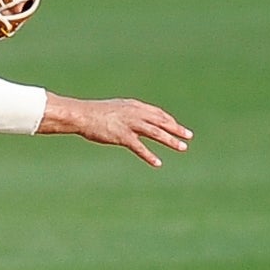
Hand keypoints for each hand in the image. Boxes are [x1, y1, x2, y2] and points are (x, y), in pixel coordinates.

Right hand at [37, 93, 192, 167]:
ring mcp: (129, 124)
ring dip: (170, 140)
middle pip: (160, 121)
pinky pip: (139, 147)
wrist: (80, 115)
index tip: (177, 127)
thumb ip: (125, 114)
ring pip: (155, 132)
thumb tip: (131, 119)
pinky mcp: (122, 136)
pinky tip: (158, 163)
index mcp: (132, 106)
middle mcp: (134, 113)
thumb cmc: (93, 113)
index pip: (156, 113)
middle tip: (189, 136)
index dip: (169, 120)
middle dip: (176, 129)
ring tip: (182, 148)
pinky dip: (149, 155)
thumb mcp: (113, 109)